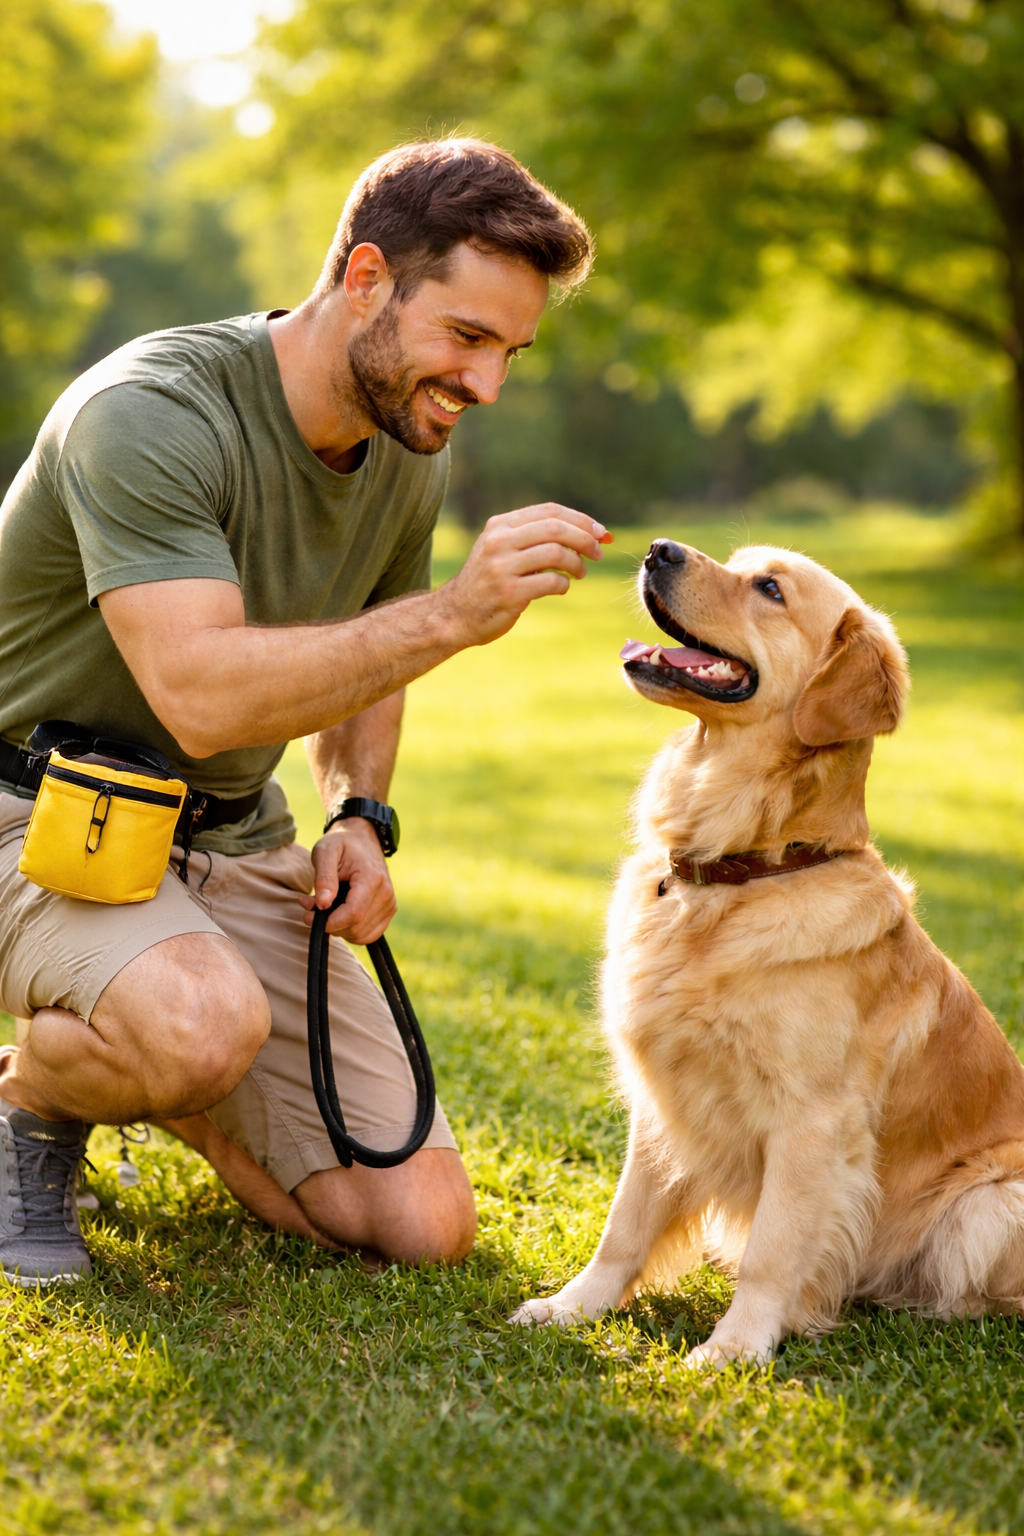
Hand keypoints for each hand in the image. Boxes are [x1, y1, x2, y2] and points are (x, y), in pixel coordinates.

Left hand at [299, 818, 395, 942]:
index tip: (309, 916)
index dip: (330, 922)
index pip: (353, 914)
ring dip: (339, 929)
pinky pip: (368, 935)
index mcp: (372, 878)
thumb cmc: (342, 844)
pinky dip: (350, 931)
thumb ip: (324, 878)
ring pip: (361, 935)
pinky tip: (339, 915)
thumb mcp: (325, 852)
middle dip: (330, 924)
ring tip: (325, 908)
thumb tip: (322, 904)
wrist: (362, 839)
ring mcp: (390, 904)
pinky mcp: (388, 911)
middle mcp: (386, 894)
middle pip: (356, 927)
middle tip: (311, 907)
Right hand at [437, 504, 612, 647]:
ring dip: (577, 563)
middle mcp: (499, 542)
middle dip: (585, 539)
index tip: (601, 532)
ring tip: (580, 573)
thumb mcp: (502, 549)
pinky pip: (550, 582)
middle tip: (599, 552)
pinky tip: (561, 588)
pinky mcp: (508, 593)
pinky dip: (564, 585)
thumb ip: (533, 537)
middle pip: (556, 528)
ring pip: (556, 553)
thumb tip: (587, 532)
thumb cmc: (488, 582)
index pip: (549, 511)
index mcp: (500, 526)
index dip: (581, 520)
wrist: (454, 615)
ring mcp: (502, 567)